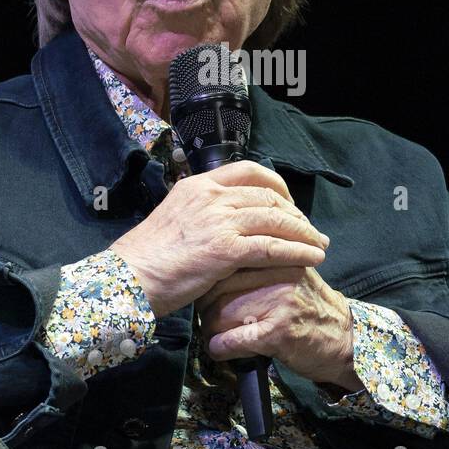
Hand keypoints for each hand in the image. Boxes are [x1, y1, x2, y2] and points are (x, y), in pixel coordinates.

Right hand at [110, 161, 329, 318]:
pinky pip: (272, 247)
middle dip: (296, 213)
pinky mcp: (226, 250)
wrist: (128, 278)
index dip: (277, 185)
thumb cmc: (148, 256)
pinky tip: (311, 258)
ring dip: (304, 233)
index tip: (288, 202)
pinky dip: (297, 251)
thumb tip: (223, 219)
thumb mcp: (175, 217)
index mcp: (198, 184)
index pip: (249, 170)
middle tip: (310, 229)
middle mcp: (211, 196)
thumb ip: (201, 212)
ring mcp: (219, 221)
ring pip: (276, 219)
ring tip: (319, 245)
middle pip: (269, 195)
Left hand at [195, 266, 362, 389]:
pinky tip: (219, 349)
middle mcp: (280, 274)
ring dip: (210, 330)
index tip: (207, 293)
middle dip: (206, 306)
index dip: (211, 279)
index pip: (230, 260)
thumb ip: (264, 262)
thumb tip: (220, 263)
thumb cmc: (311, 308)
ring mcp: (280, 303)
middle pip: (221, 286)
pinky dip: (220, 347)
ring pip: (222, 313)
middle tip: (206, 318)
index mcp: (280, 255)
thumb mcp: (292, 273)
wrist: (344, 340)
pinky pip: (234, 339)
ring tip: (213, 336)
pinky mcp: (279, 333)